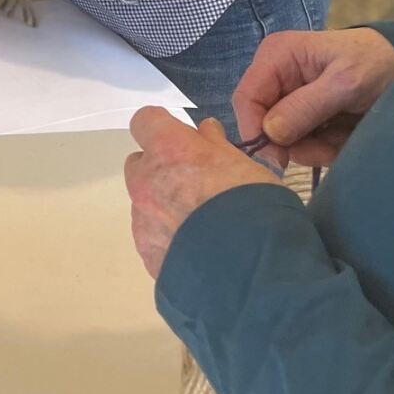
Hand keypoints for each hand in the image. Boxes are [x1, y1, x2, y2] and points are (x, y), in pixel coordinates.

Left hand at [124, 109, 279, 278]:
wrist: (249, 272)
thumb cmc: (252, 207)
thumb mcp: (245, 165)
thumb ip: (216, 146)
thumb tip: (204, 132)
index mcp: (168, 149)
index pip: (145, 121)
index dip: (164, 129)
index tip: (186, 141)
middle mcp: (146, 180)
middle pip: (141, 163)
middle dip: (163, 168)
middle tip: (197, 185)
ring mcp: (142, 218)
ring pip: (145, 201)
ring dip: (165, 205)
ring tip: (202, 226)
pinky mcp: (145, 251)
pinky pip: (152, 235)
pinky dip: (168, 237)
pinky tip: (197, 249)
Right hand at [232, 28, 393, 168]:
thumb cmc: (375, 63)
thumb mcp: (346, 83)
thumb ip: (307, 107)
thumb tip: (269, 133)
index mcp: (276, 56)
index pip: (247, 98)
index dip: (255, 130)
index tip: (280, 158)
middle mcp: (276, 76)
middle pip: (264, 122)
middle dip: (295, 142)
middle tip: (328, 149)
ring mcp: (289, 97)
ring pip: (283, 138)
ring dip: (313, 148)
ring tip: (341, 141)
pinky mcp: (304, 115)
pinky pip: (302, 142)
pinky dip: (323, 148)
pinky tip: (343, 139)